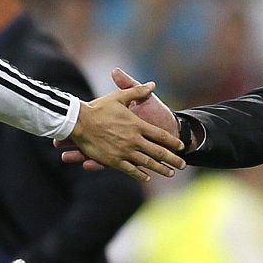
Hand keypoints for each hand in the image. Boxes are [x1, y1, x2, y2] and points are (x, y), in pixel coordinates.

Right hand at [56, 69, 182, 178]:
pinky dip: (140, 175)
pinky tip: (147, 178)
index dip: (172, 141)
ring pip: (147, 163)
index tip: (181, 147)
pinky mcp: (114, 160)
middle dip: (172, 159)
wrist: (79, 122)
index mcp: (137, 125)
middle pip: (159, 152)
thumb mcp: (120, 97)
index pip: (160, 135)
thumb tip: (152, 84)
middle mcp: (134, 140)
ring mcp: (124, 152)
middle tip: (182, 165)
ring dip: (160, 169)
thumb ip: (137, 90)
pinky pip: (130, 170)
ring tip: (170, 173)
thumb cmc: (98, 108)